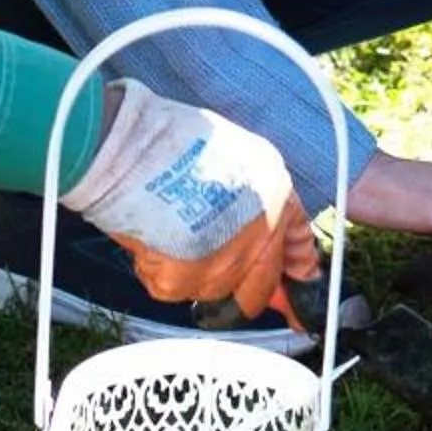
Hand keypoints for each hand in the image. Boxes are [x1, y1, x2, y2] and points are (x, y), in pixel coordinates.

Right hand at [63, 82, 320, 317]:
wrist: (131, 149)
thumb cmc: (176, 139)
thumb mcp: (242, 152)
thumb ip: (267, 197)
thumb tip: (276, 236)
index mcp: (278, 197)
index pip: (300, 247)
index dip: (298, 270)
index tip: (297, 283)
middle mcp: (258, 236)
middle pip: (260, 286)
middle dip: (243, 283)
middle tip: (212, 265)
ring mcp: (222, 265)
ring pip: (216, 291)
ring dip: (199, 273)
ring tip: (175, 233)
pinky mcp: (181, 283)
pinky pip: (176, 291)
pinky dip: (162, 273)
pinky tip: (153, 240)